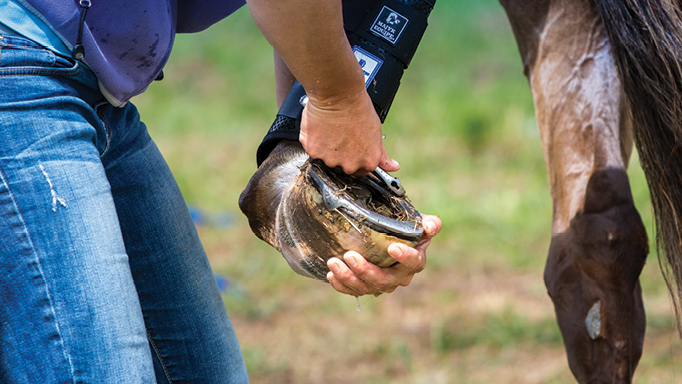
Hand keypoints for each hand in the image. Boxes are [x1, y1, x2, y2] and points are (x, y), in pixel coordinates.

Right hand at [299, 89, 399, 175]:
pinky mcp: (314, 151)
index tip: (352, 147)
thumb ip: (382, 154)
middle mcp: (350, 164)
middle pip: (342, 166)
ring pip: (326, 159)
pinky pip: (312, 150)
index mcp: (368, 162)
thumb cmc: (358, 108)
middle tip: (341, 134)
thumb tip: (394, 167)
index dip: (356, 157)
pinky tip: (321, 128)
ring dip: (327, 148)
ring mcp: (331, 160)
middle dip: (341, 153)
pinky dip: (314, 141)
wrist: (338, 94)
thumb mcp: (376, 133)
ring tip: (331, 129)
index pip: (361, 170)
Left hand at [325, 214, 441, 295]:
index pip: (414, 262)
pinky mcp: (366, 287)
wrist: (390, 238)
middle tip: (349, 255)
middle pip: (385, 280)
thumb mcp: (418, 223)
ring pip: (366, 287)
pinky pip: (354, 291)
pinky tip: (331, 276)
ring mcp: (382, 284)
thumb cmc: (404, 229)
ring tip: (333, 263)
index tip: (392, 247)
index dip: (405, 256)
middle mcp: (400, 277)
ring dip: (348, 277)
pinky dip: (341, 286)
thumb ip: (428, 223)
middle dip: (366, 270)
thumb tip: (430, 226)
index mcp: (415, 261)